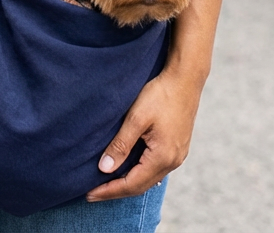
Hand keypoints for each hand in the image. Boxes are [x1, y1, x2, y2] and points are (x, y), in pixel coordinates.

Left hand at [85, 68, 201, 201]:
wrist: (185, 79)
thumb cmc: (160, 95)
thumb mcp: (136, 118)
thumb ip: (121, 144)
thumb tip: (104, 169)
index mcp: (163, 157)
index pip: (132, 184)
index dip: (109, 191)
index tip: (88, 194)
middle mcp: (173, 161)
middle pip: (140, 185)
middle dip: (116, 191)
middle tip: (92, 193)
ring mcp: (177, 155)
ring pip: (148, 178)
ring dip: (127, 182)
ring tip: (105, 183)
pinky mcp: (176, 147)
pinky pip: (155, 167)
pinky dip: (138, 172)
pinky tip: (126, 168)